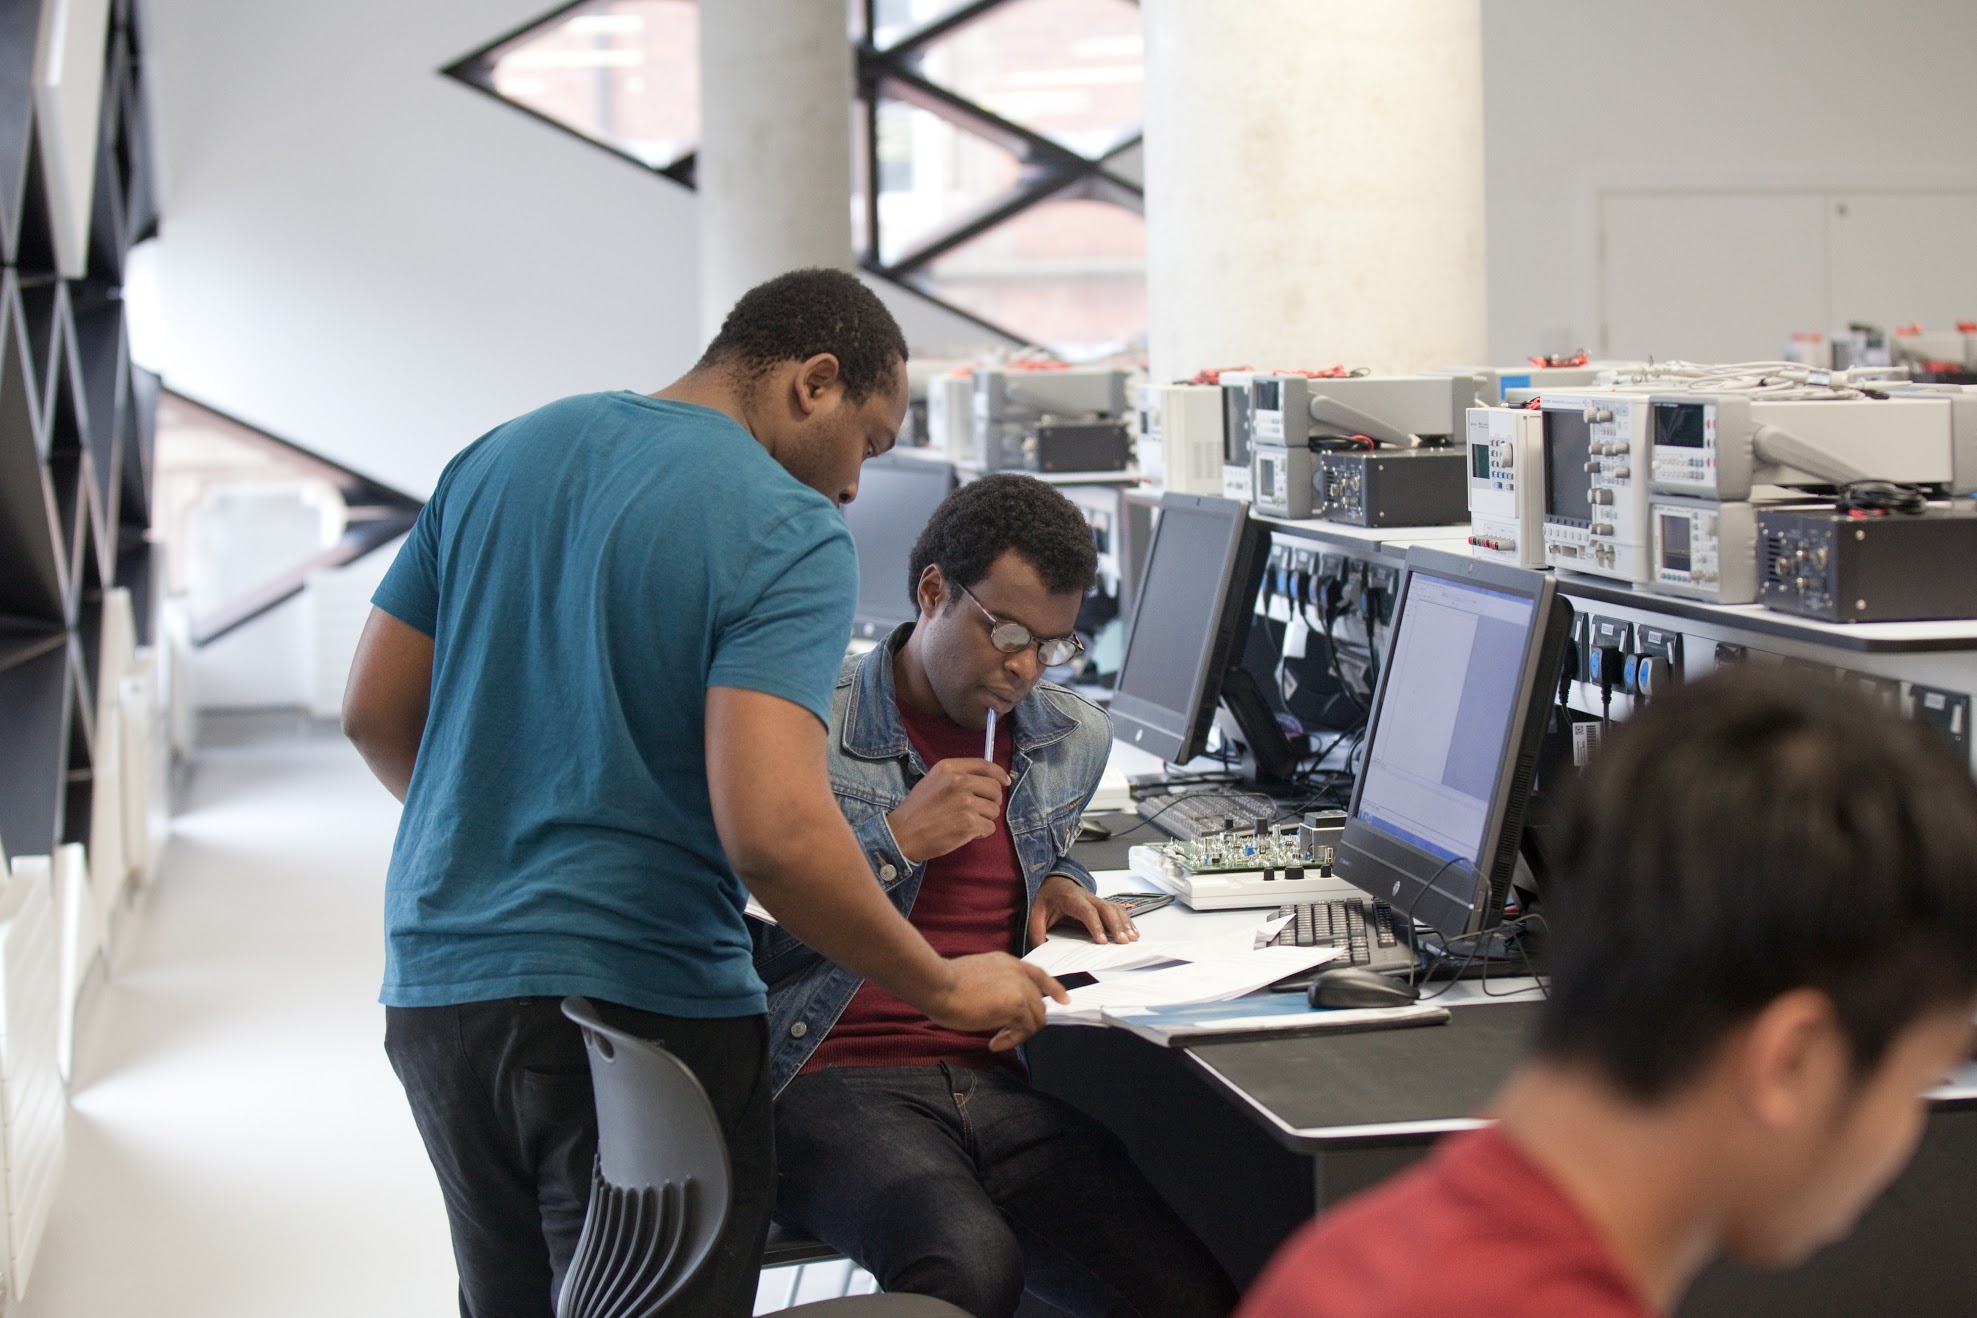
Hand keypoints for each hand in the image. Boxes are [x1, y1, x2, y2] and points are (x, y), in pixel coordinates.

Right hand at [886, 758, 1009, 863]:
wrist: (903, 834)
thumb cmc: (917, 808)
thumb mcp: (934, 780)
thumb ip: (958, 776)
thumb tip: (989, 779)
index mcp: (950, 768)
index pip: (985, 766)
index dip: (999, 774)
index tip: (1006, 781)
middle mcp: (959, 782)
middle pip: (994, 788)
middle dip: (993, 800)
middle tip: (982, 808)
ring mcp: (966, 803)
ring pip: (994, 810)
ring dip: (985, 818)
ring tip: (967, 822)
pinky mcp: (969, 824)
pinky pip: (989, 828)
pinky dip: (981, 832)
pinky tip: (966, 833)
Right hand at [923, 952, 1069, 1051]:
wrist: (939, 984)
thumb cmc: (945, 982)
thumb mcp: (976, 975)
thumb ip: (994, 985)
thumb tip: (998, 1005)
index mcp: (1007, 962)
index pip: (1039, 975)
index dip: (1053, 989)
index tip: (1062, 1000)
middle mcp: (1018, 973)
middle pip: (1039, 1003)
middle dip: (1028, 1022)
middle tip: (1007, 1034)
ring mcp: (1020, 988)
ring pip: (1036, 1019)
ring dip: (1019, 1034)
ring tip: (998, 1039)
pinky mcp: (1016, 1006)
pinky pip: (1025, 1031)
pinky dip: (1012, 1041)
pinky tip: (994, 1043)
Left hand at [1027, 874, 1139, 948]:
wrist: (1051, 884)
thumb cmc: (1045, 899)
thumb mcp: (1035, 915)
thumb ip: (1036, 933)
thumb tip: (1042, 952)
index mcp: (1070, 898)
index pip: (1087, 911)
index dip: (1096, 925)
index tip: (1102, 941)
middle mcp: (1087, 897)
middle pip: (1106, 909)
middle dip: (1116, 926)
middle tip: (1123, 942)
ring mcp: (1096, 899)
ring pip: (1115, 908)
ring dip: (1125, 923)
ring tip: (1132, 939)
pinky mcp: (1101, 904)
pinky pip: (1118, 910)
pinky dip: (1127, 920)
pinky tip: (1133, 932)